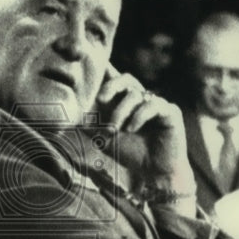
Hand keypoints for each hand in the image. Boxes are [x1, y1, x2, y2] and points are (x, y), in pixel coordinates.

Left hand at [96, 68, 195, 213]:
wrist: (154, 172)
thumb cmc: (130, 153)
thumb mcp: (102, 138)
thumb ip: (89, 123)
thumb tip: (68, 113)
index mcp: (125, 102)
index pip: (115, 79)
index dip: (105, 69)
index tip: (90, 66)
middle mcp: (141, 99)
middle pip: (126, 78)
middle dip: (110, 86)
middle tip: (100, 99)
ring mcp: (156, 103)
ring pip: (136, 94)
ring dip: (121, 111)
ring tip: (114, 130)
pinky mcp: (170, 111)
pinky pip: (152, 105)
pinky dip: (139, 116)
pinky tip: (132, 129)